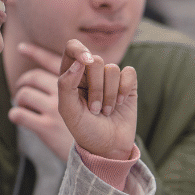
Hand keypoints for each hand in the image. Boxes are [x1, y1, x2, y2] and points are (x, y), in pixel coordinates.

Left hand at [15, 40, 136, 160]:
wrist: (108, 147)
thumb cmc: (85, 130)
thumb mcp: (68, 111)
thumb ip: (66, 85)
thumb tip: (79, 62)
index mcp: (71, 75)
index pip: (72, 47)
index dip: (79, 50)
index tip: (85, 62)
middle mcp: (90, 74)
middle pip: (95, 60)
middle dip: (96, 88)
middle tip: (94, 108)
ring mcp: (109, 78)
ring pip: (112, 69)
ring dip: (109, 95)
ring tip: (105, 111)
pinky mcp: (127, 83)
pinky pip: (128, 73)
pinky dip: (123, 89)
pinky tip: (119, 103)